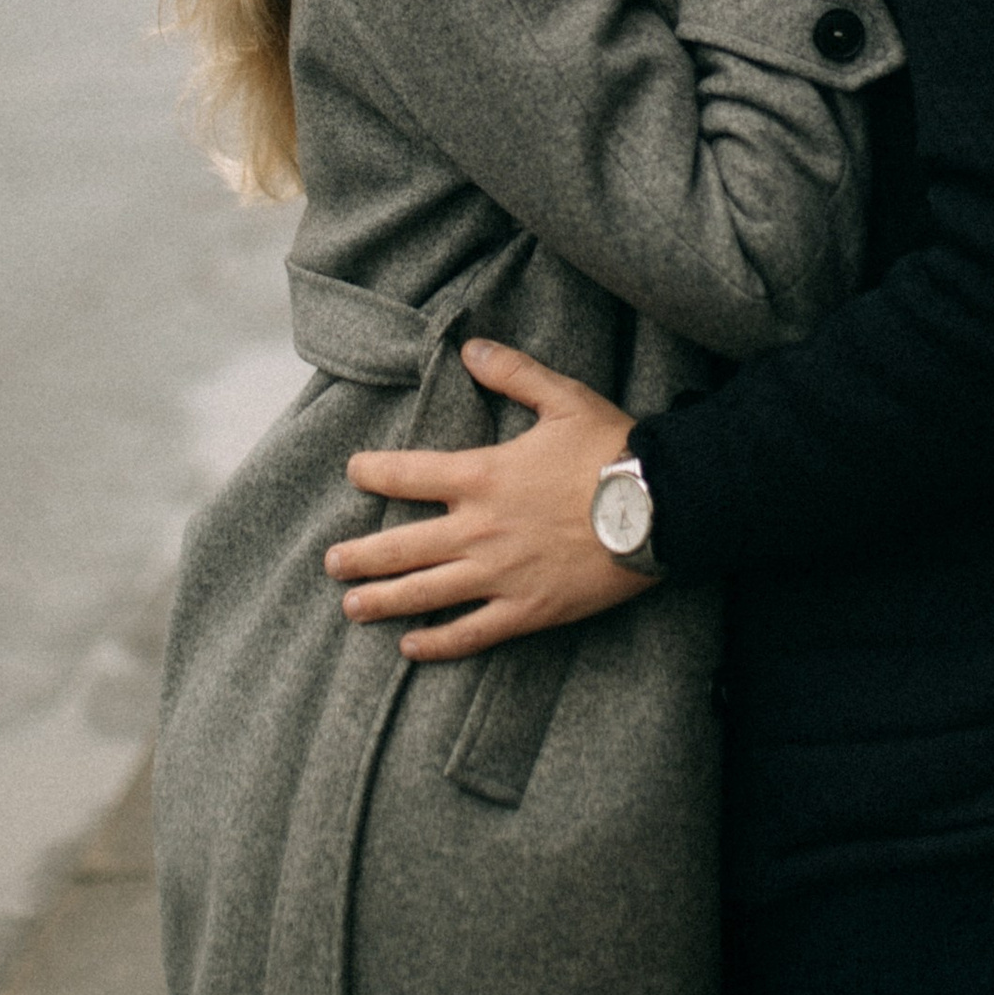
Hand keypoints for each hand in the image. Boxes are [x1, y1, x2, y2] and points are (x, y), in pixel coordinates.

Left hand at [331, 340, 640, 658]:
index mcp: (483, 476)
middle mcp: (480, 530)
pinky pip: (472, 632)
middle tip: (331, 562)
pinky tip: (410, 647)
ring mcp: (501, 575)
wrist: (662, 508)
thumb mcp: (564, 398)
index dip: (374, 472)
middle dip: (360, 555)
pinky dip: (438, 642)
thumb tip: (471, 347)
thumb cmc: (613, 450)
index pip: (409, 475)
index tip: (353, 472)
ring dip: (383, 600)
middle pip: (402, 546)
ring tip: (351, 606)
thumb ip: (513, 373)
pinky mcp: (528, 610)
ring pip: (425, 593)